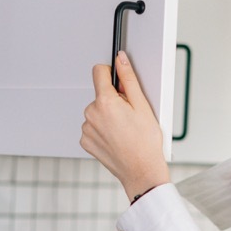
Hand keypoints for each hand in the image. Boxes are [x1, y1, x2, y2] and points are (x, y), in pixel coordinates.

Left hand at [81, 51, 170, 200]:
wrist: (141, 171)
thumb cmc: (145, 142)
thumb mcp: (142, 105)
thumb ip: (129, 79)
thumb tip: (120, 60)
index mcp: (105, 102)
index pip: (99, 72)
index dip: (111, 73)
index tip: (118, 81)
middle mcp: (91, 114)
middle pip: (100, 95)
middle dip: (113, 100)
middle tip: (129, 116)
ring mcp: (86, 129)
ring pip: (96, 112)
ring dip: (108, 116)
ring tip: (124, 130)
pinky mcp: (85, 142)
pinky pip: (93, 127)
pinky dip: (103, 130)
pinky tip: (116, 138)